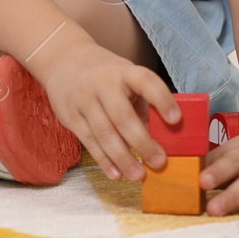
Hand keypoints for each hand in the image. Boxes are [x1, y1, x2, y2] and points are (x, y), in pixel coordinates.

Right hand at [30, 30, 177, 181]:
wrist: (62, 61)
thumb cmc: (105, 75)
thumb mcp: (126, 77)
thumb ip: (142, 105)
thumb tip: (157, 139)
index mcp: (124, 72)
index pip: (145, 82)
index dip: (161, 99)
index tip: (176, 119)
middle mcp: (102, 84)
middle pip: (122, 116)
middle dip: (142, 142)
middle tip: (159, 162)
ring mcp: (83, 100)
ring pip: (104, 133)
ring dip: (123, 158)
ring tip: (139, 176)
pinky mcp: (70, 116)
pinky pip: (89, 142)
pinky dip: (104, 160)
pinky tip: (116, 174)